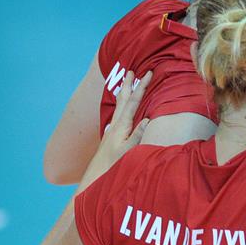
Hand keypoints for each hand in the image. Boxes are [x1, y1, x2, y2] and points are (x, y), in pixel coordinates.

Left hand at [79, 69, 151, 189]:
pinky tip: (123, 103)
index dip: (141, 87)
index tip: (147, 73)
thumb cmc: (114, 165)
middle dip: (130, 83)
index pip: (133, 102)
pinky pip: (120, 111)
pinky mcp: (113, 133)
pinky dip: (123, 102)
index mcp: (122, 125)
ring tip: (128, 80)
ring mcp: (113, 127)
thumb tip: (148, 119)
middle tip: (133, 70)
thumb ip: (138, 135)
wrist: (97, 174)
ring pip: (120, 103)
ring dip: (125, 90)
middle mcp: (116, 123)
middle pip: (124, 98)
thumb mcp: (128, 152)